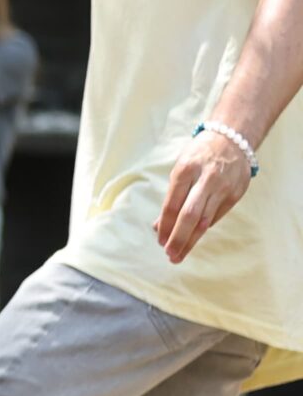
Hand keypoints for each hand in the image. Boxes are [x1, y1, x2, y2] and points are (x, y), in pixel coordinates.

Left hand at [155, 127, 254, 263]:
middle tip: (170, 255)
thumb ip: (172, 198)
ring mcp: (224, 186)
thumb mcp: (180, 170)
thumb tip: (159, 227)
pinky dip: (203, 228)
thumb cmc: (198, 157)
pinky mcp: (236, 193)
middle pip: (189, 215)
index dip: (165, 226)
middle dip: (178, 238)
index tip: (159, 241)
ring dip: (191, 240)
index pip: (172, 205)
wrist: (232, 139)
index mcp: (186, 170)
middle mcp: (206, 179)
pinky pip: (216, 216)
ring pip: (205, 220)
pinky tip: (195, 237)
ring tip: (179, 254)